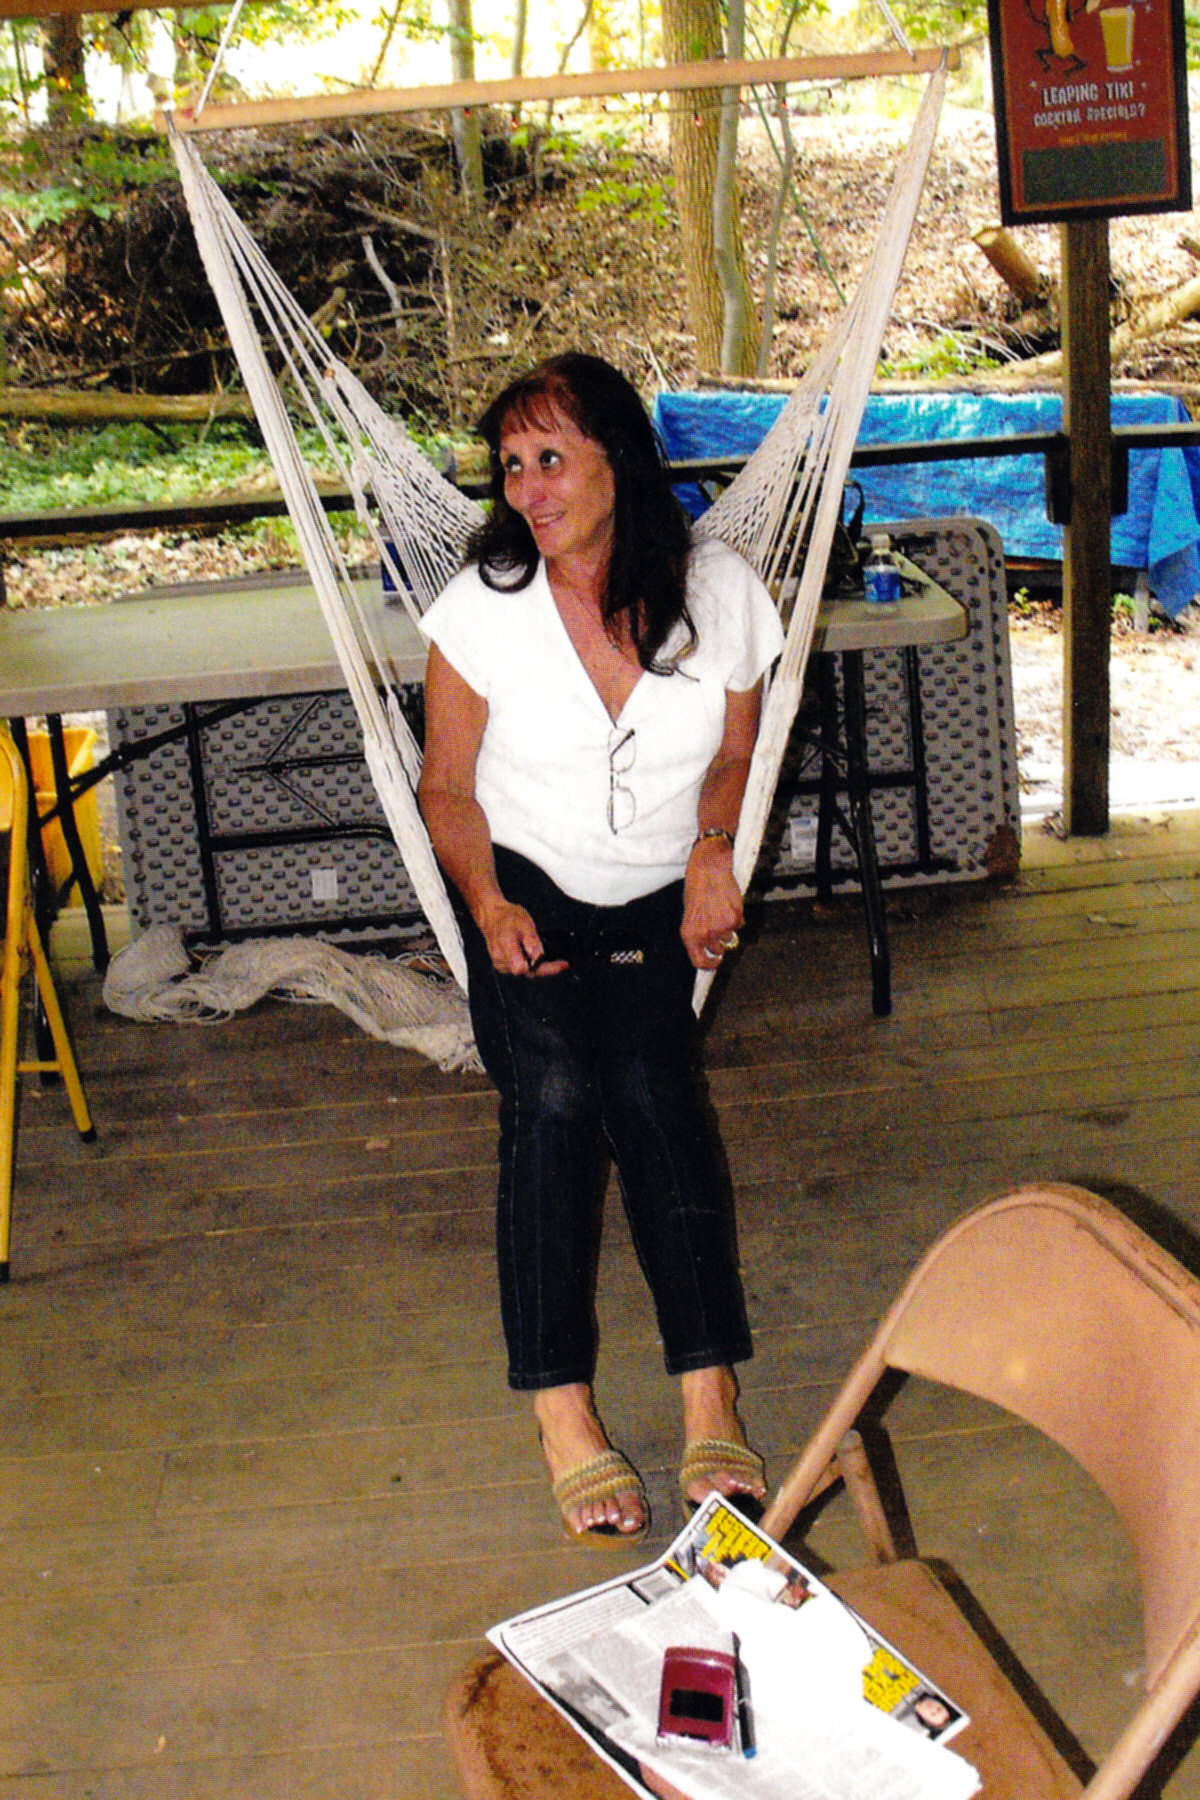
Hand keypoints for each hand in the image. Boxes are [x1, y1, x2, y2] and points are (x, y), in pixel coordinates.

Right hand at [477, 898, 568, 976]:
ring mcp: (501, 965)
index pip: (523, 968)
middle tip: (563, 963)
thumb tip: (539, 957)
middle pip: (529, 972)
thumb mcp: (525, 923)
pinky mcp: (503, 966)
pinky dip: (532, 964)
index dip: (543, 968)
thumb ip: (532, 941)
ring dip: (540, 966)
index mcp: (505, 947)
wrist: (493, 917)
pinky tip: (539, 957)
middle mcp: (501, 960)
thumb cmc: (507, 917)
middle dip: (547, 968)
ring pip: (526, 972)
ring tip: (553, 958)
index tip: (561, 965)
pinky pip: (522, 969)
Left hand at [681, 837, 743, 970]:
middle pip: (718, 950)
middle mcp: (704, 933)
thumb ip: (697, 932)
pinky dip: (736, 917)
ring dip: (728, 928)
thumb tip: (708, 947)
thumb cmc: (697, 887)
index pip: (699, 961)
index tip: (715, 962)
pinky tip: (728, 904)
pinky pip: (739, 925)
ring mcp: (721, 927)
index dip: (709, 965)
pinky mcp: (735, 918)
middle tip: (719, 927)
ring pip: (730, 938)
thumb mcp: (690, 914)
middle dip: (720, 942)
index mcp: (689, 934)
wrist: (708, 869)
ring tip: (721, 910)